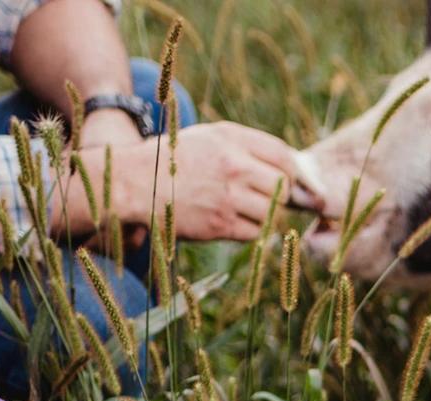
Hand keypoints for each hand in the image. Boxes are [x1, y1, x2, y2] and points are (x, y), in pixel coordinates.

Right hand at [166, 122, 309, 240]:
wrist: (137, 183)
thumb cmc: (177, 159)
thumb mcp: (210, 137)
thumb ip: (247, 146)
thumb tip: (289, 167)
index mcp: (232, 139)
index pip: (283, 156)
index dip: (293, 171)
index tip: (289, 180)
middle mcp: (233, 166)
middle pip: (283, 186)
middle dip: (282, 195)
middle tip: (268, 197)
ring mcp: (227, 196)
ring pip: (271, 211)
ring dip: (265, 213)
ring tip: (247, 208)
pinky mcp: (219, 224)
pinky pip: (254, 231)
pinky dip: (250, 229)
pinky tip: (235, 221)